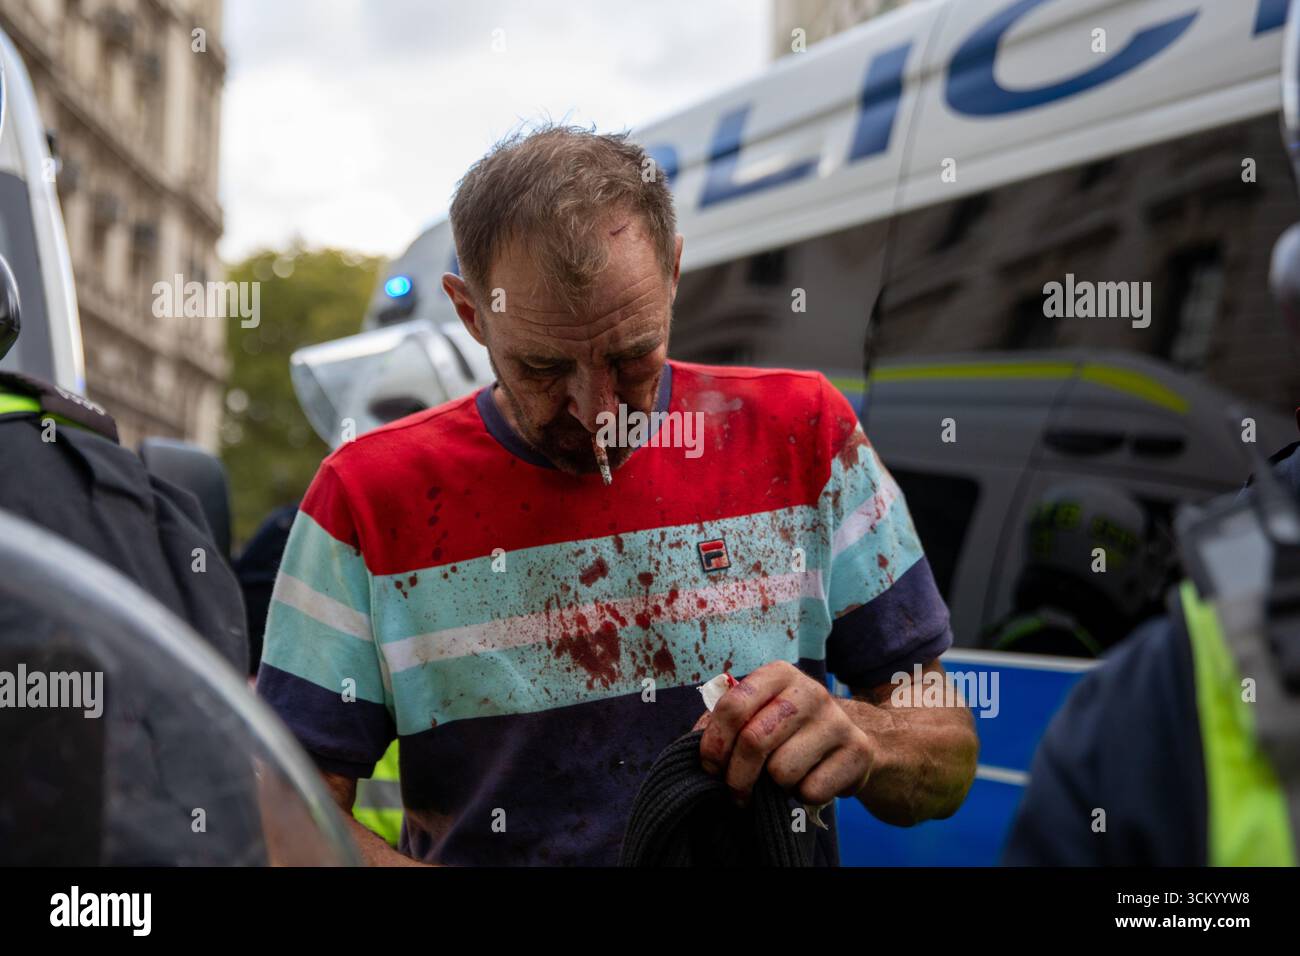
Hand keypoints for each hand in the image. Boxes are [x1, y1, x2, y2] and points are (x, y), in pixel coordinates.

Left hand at [698, 661, 873, 807]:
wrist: (851, 738)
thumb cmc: (789, 729)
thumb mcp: (757, 714)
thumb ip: (723, 722)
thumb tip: (694, 742)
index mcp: (778, 675)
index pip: (732, 706)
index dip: (714, 744)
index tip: (710, 768)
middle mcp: (809, 691)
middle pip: (754, 742)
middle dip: (737, 777)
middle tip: (735, 791)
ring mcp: (836, 720)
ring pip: (783, 771)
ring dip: (773, 788)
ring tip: (779, 780)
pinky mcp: (857, 751)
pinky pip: (812, 790)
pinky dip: (802, 796)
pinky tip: (807, 782)